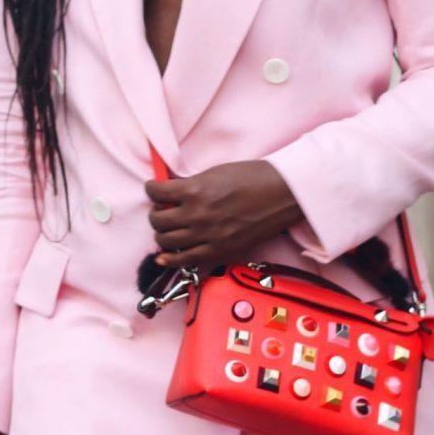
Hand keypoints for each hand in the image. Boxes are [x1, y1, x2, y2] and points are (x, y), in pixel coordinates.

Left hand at [144, 159, 304, 270]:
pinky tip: (165, 256)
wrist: (281, 193)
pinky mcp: (218, 251)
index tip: (154, 189)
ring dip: (163, 234)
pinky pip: (184, 261)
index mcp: (194, 190)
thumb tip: (171, 194)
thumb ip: (191, 185)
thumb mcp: (215, 173)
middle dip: (156, 213)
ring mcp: (207, 236)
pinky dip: (170, 259)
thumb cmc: (253, 178)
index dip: (152, 189)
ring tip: (170, 229)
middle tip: (163, 210)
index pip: (156, 192)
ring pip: (166, 241)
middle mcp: (196, 214)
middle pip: (157, 220)